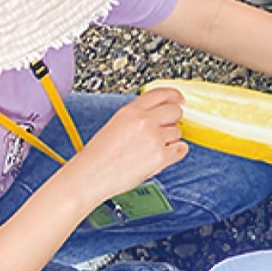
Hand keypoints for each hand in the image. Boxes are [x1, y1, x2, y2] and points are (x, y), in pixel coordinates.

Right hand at [68, 88, 187, 203]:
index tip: (179, 99)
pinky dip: (175, 153)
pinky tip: (163, 155)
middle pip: (175, 111)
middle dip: (173, 120)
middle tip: (165, 129)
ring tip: (151, 149)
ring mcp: (154, 138)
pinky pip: (181, 149)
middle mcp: (144, 121)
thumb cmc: (98, 155)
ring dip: (170, 140)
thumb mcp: (116, 124)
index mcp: (131, 111)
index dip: (174, 96)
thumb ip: (138, 115)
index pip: (161, 93)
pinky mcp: (161, 156)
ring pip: (178, 132)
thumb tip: (160, 113)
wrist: (89, 177)